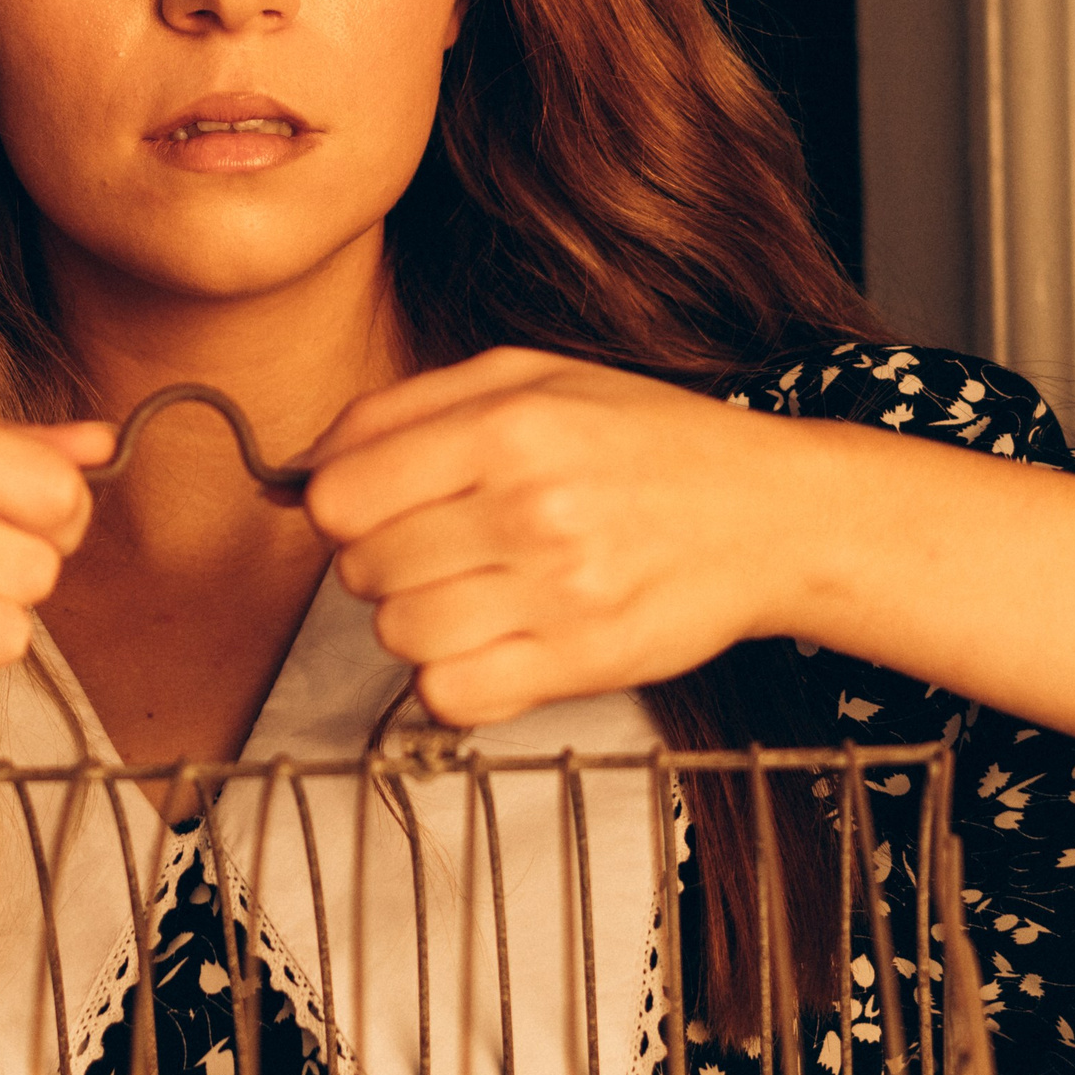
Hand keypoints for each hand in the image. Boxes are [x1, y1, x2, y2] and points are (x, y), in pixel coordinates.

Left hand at [307, 348, 797, 724]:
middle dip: (382, 560)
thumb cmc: (645, 440)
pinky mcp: (583, 664)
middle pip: (362, 569)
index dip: (341, 506)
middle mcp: (532, 508)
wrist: (772, 513)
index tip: (374, 506)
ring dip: (417, 619)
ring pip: (398, 635)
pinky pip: (450, 696)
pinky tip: (490, 641)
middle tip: (440, 545)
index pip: (339, 496)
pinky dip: (452, 678)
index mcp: (509, 426)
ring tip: (471, 590)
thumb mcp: (529, 377)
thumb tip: (303, 463)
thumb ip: (405, 408)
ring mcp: (559, 594)